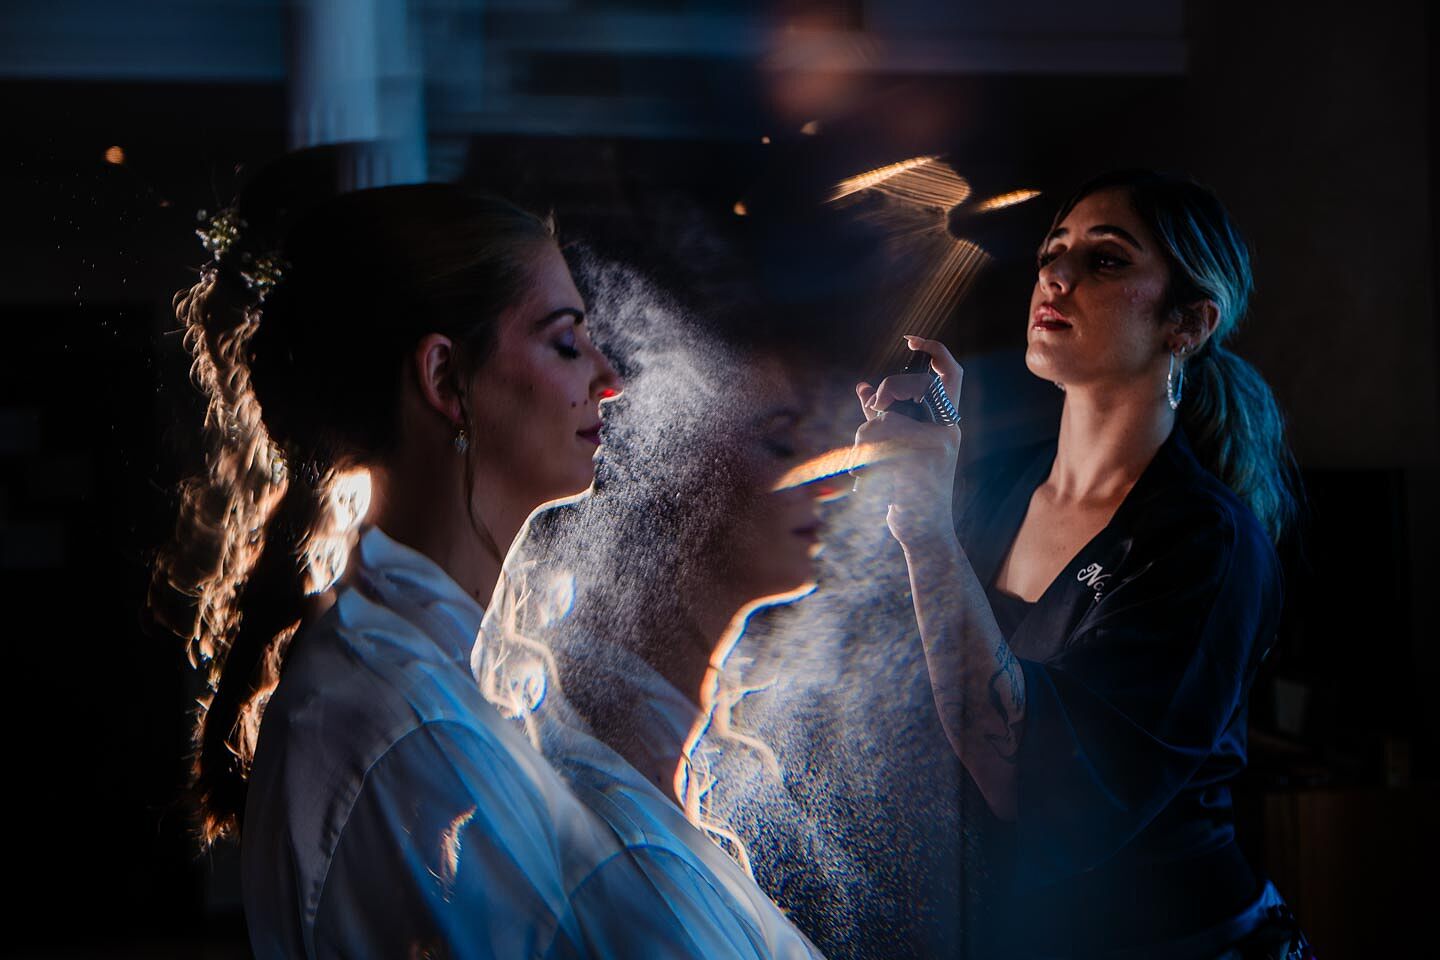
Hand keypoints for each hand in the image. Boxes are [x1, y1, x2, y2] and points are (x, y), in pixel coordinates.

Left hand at [854, 336, 963, 546]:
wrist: (922, 533)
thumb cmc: (908, 493)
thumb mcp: (895, 449)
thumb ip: (881, 418)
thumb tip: (862, 388)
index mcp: (946, 424)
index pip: (951, 375)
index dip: (935, 351)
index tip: (912, 338)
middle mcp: (947, 431)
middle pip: (910, 386)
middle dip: (884, 393)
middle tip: (872, 411)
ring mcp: (936, 446)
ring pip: (883, 418)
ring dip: (864, 440)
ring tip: (867, 465)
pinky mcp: (918, 462)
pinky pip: (877, 442)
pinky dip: (862, 458)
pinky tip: (866, 479)